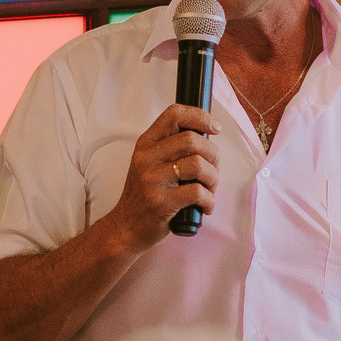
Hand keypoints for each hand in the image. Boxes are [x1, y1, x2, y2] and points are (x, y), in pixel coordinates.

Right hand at [106, 103, 219, 245]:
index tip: (214, 128)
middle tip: (213, 169)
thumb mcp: (150, 164)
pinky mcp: (160, 202)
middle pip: (192, 139)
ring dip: (213, 179)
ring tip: (209, 190)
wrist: (125, 227)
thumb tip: (207, 135)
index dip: (200, 116)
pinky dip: (209, 200)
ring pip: (198, 165)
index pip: (174, 114)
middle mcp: (146, 157)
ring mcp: (152, 180)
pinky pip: (197, 192)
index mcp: (146, 143)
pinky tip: (205, 206)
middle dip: (213, 154)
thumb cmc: (145, 195)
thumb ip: (172, 148)